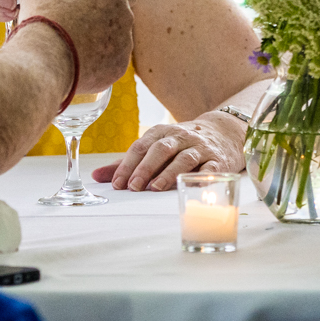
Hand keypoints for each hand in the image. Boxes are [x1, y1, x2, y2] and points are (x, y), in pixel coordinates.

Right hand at [16, 0, 136, 92]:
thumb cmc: (43, 20)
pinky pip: (109, 64)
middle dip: (102, 21)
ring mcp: (124, 45)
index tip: (94, 2)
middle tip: (76, 25)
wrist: (44, 62)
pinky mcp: (118, 69)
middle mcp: (125, 17)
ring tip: (71, 48)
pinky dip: (96, 65)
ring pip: (115, 43)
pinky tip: (75, 64)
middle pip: (119, 17)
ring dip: (99, 44)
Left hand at [91, 118, 243, 191]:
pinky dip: (201, 177)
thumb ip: (127, 163)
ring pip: (184, 158)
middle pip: (161, 149)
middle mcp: (181, 136)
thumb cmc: (181, 145)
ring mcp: (200, 148)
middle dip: (145, 168)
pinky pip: (210, 168)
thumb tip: (96, 176)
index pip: (141, 146)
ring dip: (168, 173)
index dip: (128, 164)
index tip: (117, 183)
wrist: (224, 133)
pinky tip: (191, 187)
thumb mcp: (155, 147)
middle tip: (133, 186)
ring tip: (155, 188)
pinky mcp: (218, 160)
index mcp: (162, 132)